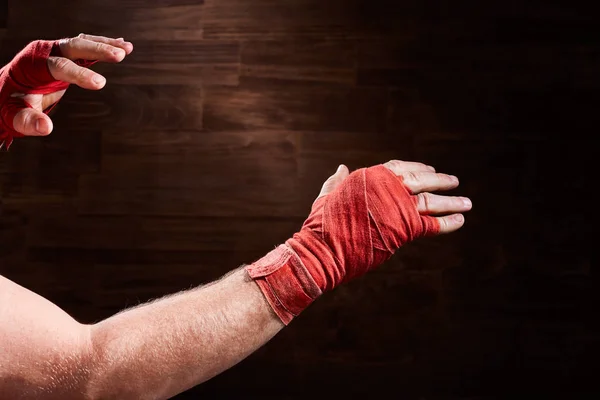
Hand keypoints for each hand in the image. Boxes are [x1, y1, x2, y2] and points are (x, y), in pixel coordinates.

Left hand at [0, 34, 132, 148]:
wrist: (6, 91)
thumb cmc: (9, 104)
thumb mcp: (13, 116)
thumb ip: (28, 120)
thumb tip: (46, 128)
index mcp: (32, 65)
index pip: (59, 65)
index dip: (79, 74)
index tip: (101, 84)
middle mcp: (45, 53)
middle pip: (73, 46)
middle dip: (97, 49)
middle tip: (120, 55)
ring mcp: (57, 53)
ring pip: (83, 43)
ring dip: (105, 44)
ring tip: (128, 49)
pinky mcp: (67, 58)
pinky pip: (87, 49)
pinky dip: (104, 46)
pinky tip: (124, 47)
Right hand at [246, 160, 472, 323]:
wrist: (322, 248)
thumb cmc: (321, 224)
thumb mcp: (327, 195)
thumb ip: (337, 181)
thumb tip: (341, 167)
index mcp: (368, 176)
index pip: (398, 167)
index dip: (416, 168)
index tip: (428, 169)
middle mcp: (386, 186)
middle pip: (420, 180)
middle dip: (439, 180)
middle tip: (453, 180)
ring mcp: (396, 205)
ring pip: (431, 200)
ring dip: (451, 201)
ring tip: (466, 201)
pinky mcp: (404, 227)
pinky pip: (432, 224)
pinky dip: (448, 222)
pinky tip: (460, 220)